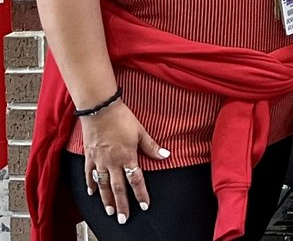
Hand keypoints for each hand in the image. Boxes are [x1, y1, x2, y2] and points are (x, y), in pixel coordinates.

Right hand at [81, 101, 169, 223]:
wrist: (100, 109)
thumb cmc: (122, 118)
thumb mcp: (141, 132)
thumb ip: (152, 147)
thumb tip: (167, 155)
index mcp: (127, 157)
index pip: (136, 180)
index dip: (141, 194)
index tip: (144, 206)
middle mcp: (112, 162)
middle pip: (117, 188)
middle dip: (121, 204)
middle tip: (123, 219)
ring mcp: (99, 161)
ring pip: (102, 185)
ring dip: (106, 199)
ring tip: (109, 211)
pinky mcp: (89, 156)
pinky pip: (89, 174)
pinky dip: (90, 184)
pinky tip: (91, 193)